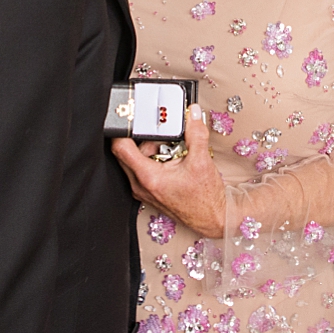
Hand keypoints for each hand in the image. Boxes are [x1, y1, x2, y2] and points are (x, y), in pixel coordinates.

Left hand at [111, 104, 226, 237]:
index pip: (120, 148)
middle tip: (161, 139)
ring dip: (147, 151)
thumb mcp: (202, 161)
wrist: (213, 219)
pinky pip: (139, 171)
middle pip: (125, 153)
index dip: (122, 130)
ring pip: (132, 162)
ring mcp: (142, 191)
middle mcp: (140, 185)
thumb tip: (193, 113)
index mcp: (148, 177)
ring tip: (169, 152)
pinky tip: (168, 162)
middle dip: (141, 140)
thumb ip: (195, 133)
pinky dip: (151, 162)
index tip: (129, 120)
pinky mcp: (147, 193)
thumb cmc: (206, 198)